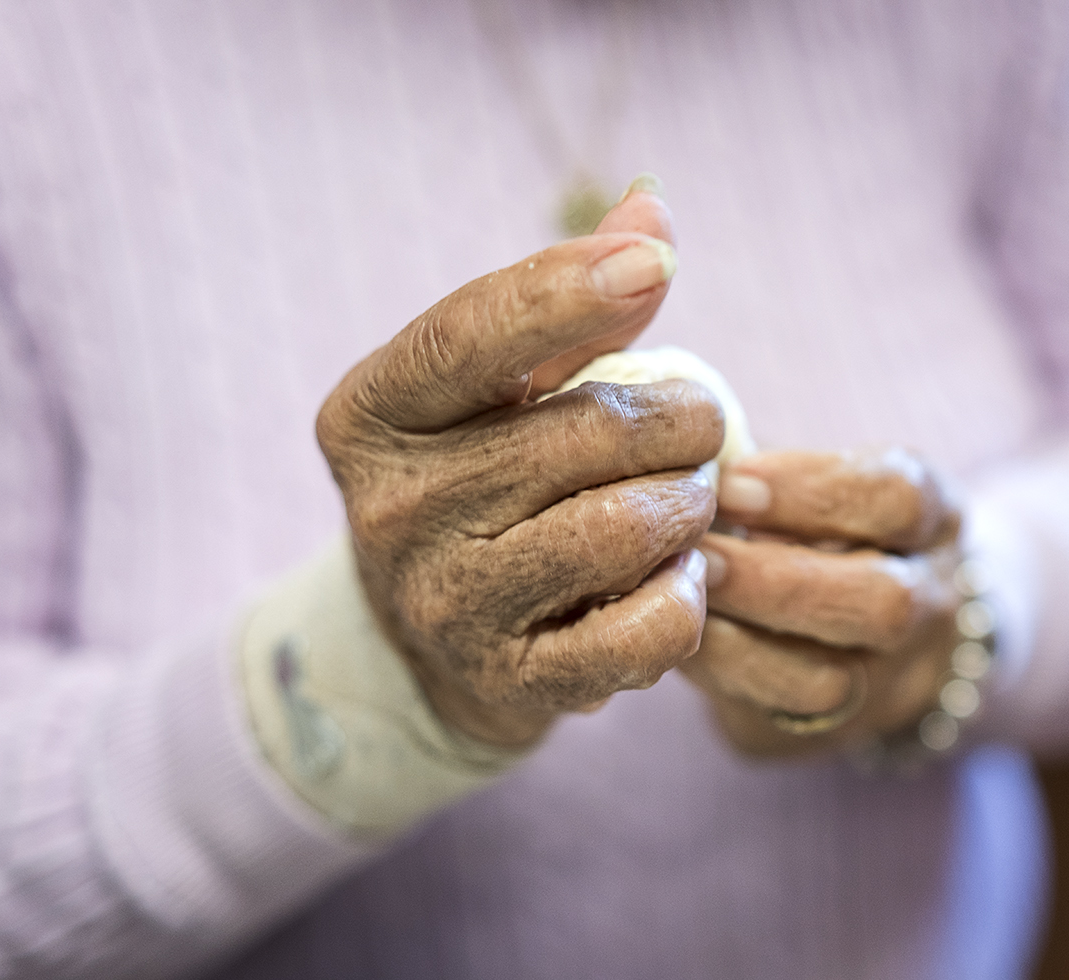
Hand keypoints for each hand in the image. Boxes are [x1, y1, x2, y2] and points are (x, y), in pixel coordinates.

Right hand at [317, 185, 721, 749]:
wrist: (438, 644)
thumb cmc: (485, 485)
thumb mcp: (497, 394)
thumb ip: (570, 305)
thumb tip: (652, 209)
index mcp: (373, 414)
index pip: (467, 336)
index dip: (566, 290)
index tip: (658, 263)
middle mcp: (391, 508)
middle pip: (583, 434)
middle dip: (676, 424)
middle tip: (696, 431)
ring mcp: (444, 602)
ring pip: (623, 529)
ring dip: (688, 509)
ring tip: (687, 503)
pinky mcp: (508, 681)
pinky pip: (642, 631)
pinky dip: (685, 599)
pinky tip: (677, 580)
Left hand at [680, 448, 963, 757]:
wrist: (883, 623)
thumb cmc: (819, 523)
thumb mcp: (817, 481)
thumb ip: (763, 475)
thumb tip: (682, 466)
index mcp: (935, 520)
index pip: (898, 498)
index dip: (811, 490)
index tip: (731, 482)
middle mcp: (932, 605)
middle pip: (881, 602)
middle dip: (776, 578)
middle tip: (699, 554)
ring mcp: (896, 680)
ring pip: (832, 682)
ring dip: (740, 642)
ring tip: (677, 602)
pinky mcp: (838, 732)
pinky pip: (781, 722)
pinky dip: (722, 681)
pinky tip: (679, 644)